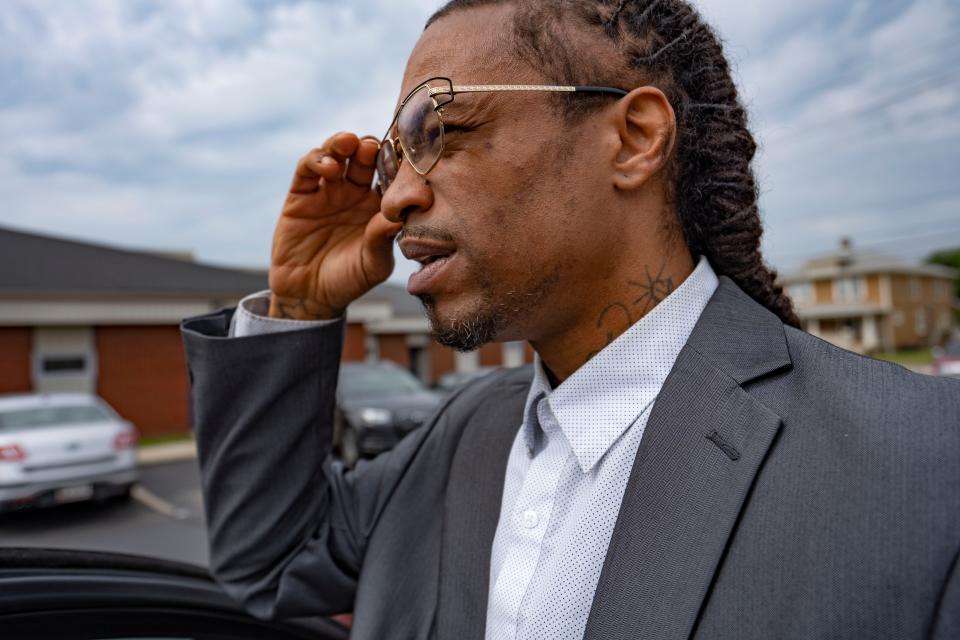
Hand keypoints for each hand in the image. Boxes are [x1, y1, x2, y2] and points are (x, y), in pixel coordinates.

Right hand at [268, 132, 402, 319]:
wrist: (310, 296)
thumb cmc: (349, 280)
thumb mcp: (373, 264)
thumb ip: (382, 239)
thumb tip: (399, 216)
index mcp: (378, 205)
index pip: (389, 174)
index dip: (395, 161)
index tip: (403, 154)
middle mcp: (354, 192)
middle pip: (363, 156)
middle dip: (369, 146)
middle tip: (373, 146)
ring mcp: (327, 190)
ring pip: (336, 154)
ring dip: (343, 143)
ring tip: (349, 144)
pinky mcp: (301, 194)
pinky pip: (307, 168)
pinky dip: (317, 159)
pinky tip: (329, 167)